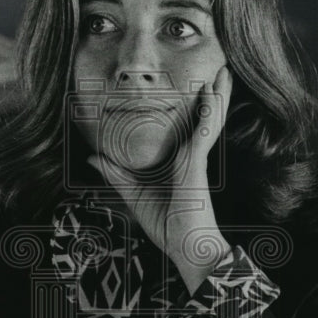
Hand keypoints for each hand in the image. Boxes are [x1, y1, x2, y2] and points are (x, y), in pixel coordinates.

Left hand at [88, 66, 233, 293]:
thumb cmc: (167, 225)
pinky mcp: (196, 164)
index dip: (198, 105)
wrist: (187, 249)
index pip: (191, 126)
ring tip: (225, 70)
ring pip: (211, 118)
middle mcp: (192, 155)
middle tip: (220, 68)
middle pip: (206, 116)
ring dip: (218, 93)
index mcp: (182, 161)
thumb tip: (92, 158)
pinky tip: (212, 91)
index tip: (200, 84)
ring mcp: (196, 158)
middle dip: (214, 92)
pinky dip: (209, 110)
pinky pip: (204, 132)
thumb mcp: (132, 194)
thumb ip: (116, 174)